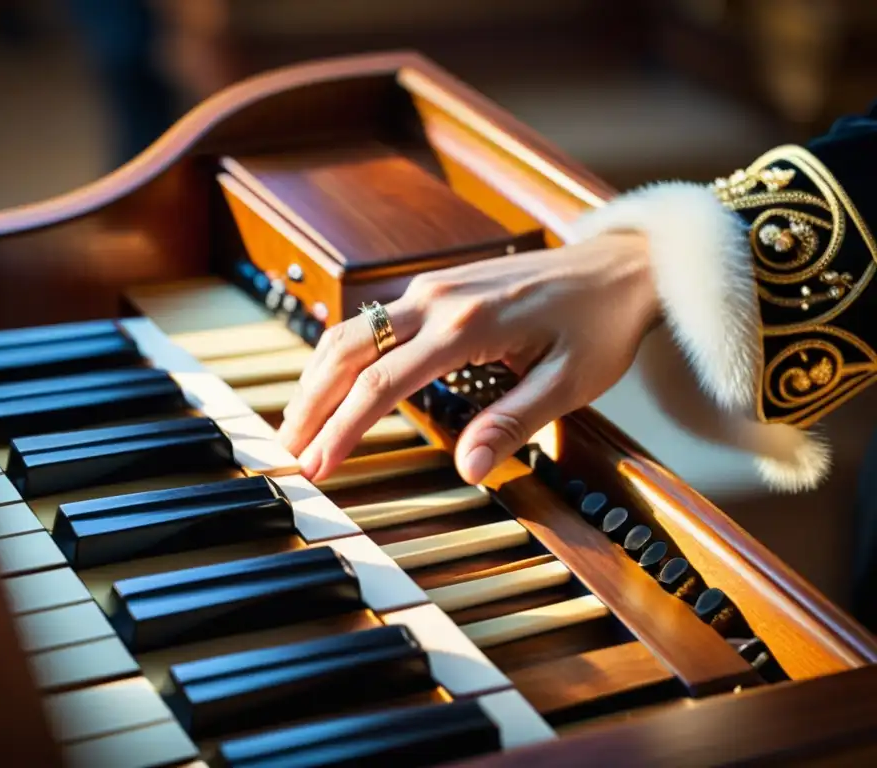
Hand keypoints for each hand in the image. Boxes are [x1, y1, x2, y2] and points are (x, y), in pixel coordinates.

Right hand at [277, 231, 660, 484]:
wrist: (621, 265)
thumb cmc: (599, 324)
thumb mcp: (570, 382)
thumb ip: (513, 422)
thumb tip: (467, 467)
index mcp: (467, 326)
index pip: (382, 385)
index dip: (341, 430)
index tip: (315, 466)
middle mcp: (437, 300)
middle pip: (346, 353)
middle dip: (309, 405)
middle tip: (285, 451)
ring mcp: (431, 288)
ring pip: (350, 333)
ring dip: (316, 379)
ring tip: (296, 424)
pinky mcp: (435, 288)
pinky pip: (371, 322)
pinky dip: (341, 358)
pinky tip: (331, 385)